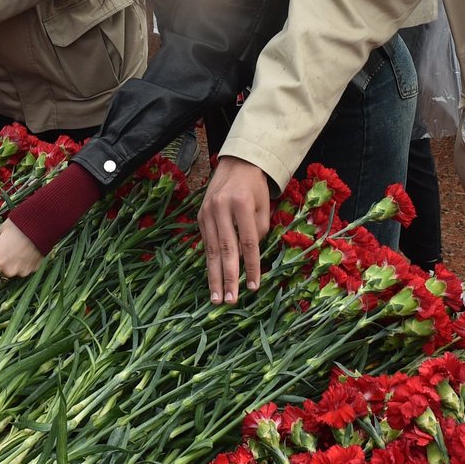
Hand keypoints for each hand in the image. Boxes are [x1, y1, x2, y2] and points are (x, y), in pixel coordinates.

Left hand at [0, 220, 43, 290]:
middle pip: (3, 275)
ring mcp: (22, 272)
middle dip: (4, 266)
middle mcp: (8, 271)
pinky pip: (27, 269)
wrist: (39, 224)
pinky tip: (30, 252)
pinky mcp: (35, 270)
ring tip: (22, 250)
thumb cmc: (15, 226)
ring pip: (16, 272)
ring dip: (16, 265)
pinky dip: (27, 263)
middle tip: (9, 253)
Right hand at [199, 157, 273, 303]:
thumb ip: (259, 231)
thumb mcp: (264, 206)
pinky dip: (210, 262)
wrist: (237, 163)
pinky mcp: (200, 216)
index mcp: (241, 203)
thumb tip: (249, 257)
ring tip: (217, 298)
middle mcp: (221, 207)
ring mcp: (207, 212)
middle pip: (226, 249)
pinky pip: (206, 243)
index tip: (253, 287)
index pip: (248, 242)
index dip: (251, 266)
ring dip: (214, 276)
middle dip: (228, 277)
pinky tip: (212, 279)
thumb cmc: (255, 187)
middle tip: (230, 300)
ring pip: (212, 250)